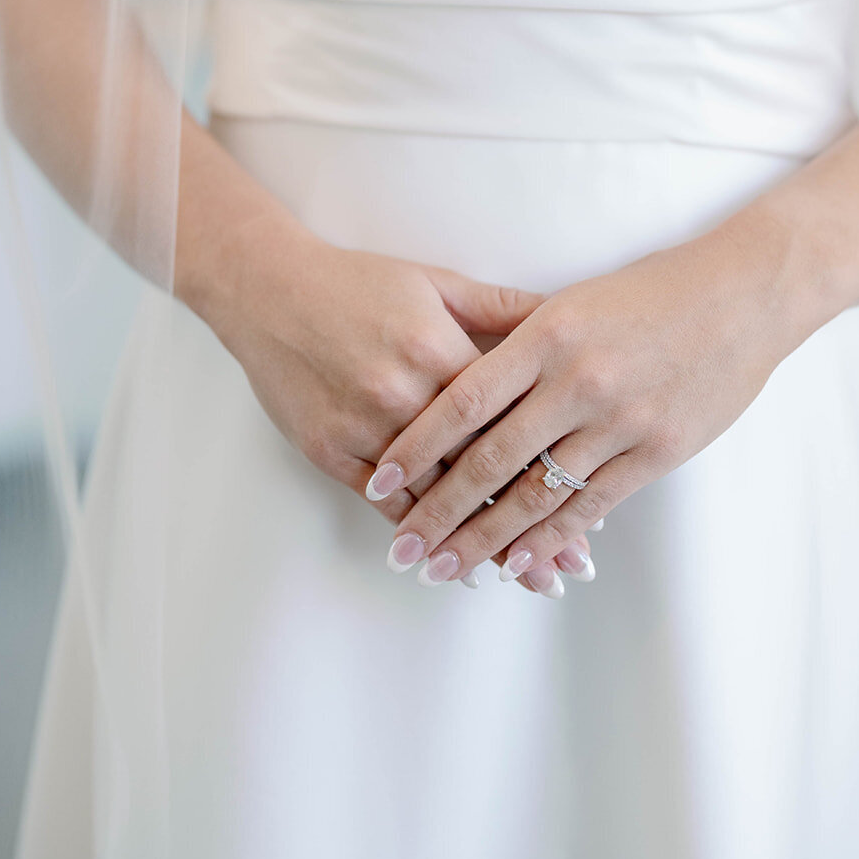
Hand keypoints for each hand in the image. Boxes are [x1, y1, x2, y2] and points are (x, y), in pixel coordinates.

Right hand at [199, 205, 596, 591]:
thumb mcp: (437, 282)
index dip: (551, 463)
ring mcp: (363, 427)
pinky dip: (421, 531)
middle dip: (528, 521)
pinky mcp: (330, 450)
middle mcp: (403, 394)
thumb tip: (565, 318)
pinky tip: (452, 558)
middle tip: (570, 567)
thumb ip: (503, 309)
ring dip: (480, 540)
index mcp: (437, 349)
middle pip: (478, 470)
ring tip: (525, 575)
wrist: (268, 288)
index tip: (590, 500)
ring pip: (434, 496)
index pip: (507, 419)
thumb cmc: (359, 282)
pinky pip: (385, 502)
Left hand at [367, 218, 808, 584]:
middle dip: (439, 512)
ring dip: (487, 539)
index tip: (381, 478)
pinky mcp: (658, 450)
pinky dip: (551, 537)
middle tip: (402, 550)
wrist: (744, 292)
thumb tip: (465, 393)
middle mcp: (577, 380)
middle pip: (489, 460)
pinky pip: (592, 504)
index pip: (462, 402)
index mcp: (546, 335)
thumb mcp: (573, 302)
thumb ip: (519, 344)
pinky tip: (519, 561)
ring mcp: (619, 419)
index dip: (418, 446)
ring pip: (536, 493)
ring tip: (448, 568)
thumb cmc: (653, 291)